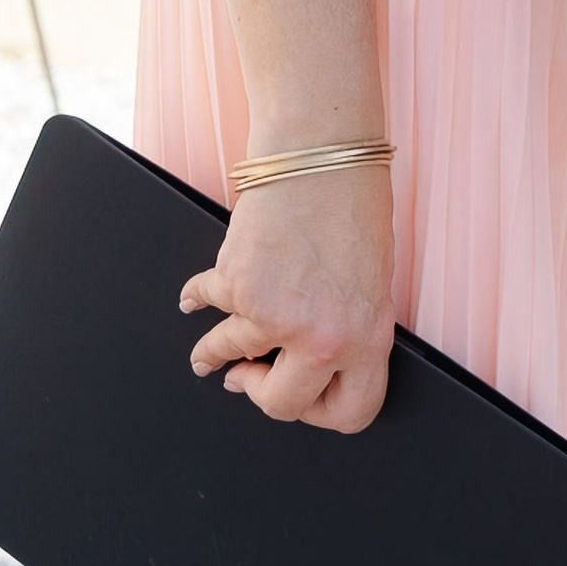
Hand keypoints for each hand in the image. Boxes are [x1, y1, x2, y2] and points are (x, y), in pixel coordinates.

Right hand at [181, 164, 396, 430]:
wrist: (323, 153)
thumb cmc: (354, 207)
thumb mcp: (371, 284)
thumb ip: (345, 331)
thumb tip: (305, 369)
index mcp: (367, 338)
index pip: (351, 412)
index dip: (322, 412)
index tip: (302, 398)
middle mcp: (321, 338)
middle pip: (283, 405)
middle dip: (261, 393)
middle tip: (249, 380)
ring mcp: (274, 316)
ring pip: (231, 357)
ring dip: (213, 355)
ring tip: (206, 358)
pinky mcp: (236, 286)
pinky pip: (209, 304)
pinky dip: (198, 299)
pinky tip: (195, 300)